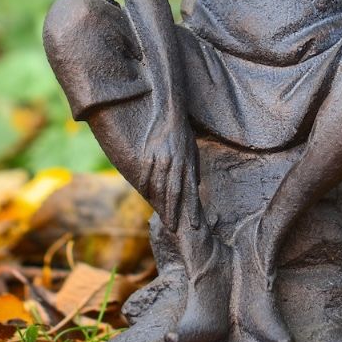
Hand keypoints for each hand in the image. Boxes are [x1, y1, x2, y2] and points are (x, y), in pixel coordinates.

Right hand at [143, 103, 197, 228]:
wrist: (170, 113)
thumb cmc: (183, 135)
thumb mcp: (193, 151)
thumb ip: (193, 169)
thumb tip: (195, 187)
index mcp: (188, 164)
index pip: (191, 191)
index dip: (193, 210)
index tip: (195, 225)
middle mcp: (176, 163)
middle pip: (174, 192)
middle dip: (174, 212)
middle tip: (173, 229)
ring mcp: (161, 159)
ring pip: (159, 186)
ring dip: (160, 203)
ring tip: (162, 217)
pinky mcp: (149, 154)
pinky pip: (146, 174)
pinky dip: (146, 186)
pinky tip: (145, 196)